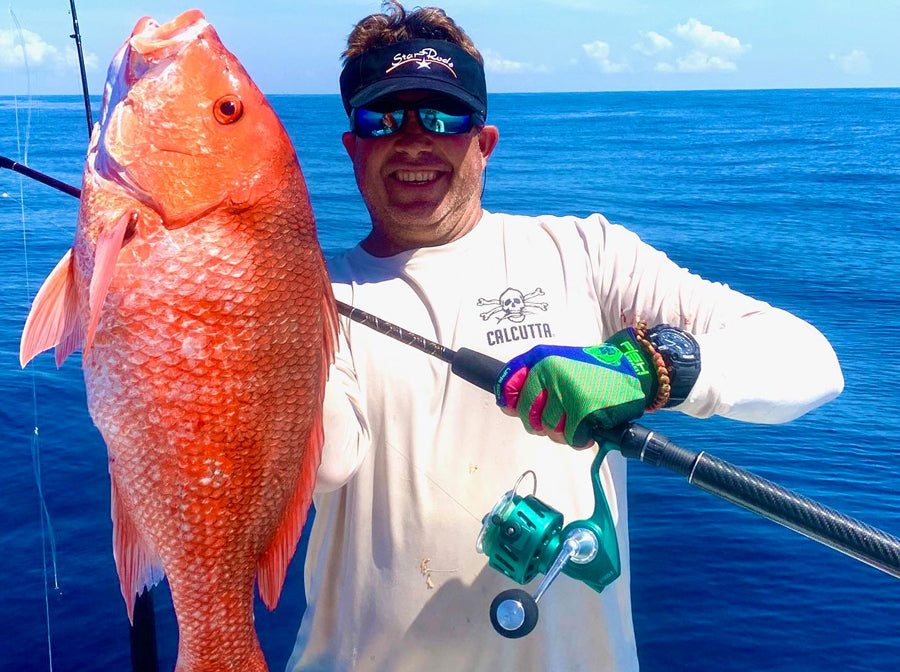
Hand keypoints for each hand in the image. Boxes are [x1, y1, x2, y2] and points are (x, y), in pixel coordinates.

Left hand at [494, 329, 660, 447]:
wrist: (632, 368)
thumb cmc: (593, 370)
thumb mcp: (559, 363)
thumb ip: (532, 381)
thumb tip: (508, 406)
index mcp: (540, 358)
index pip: (508, 386)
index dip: (513, 404)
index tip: (521, 410)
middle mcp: (550, 371)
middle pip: (528, 416)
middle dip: (542, 424)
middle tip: (561, 418)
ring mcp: (567, 390)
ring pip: (550, 430)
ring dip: (564, 433)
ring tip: (579, 421)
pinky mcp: (585, 409)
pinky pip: (572, 438)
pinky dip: (581, 439)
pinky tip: (590, 428)